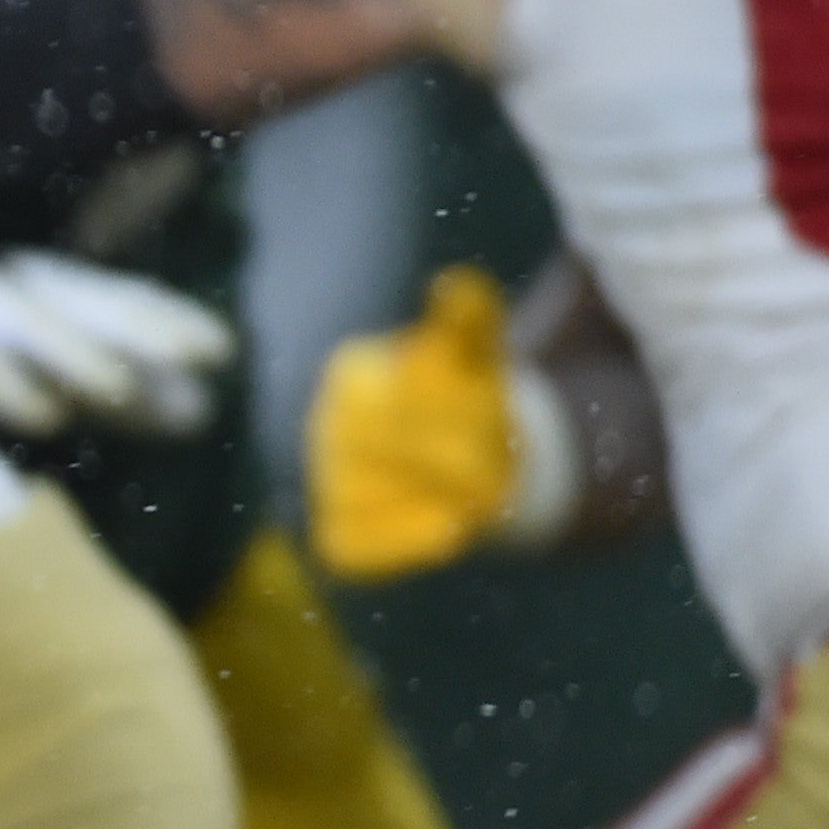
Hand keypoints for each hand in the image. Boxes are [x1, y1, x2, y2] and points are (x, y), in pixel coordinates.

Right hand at [309, 266, 573, 580]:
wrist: (443, 460)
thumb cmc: (465, 398)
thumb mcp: (477, 353)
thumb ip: (471, 317)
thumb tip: (454, 283)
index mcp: (352, 373)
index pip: (404, 395)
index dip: (459, 412)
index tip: (503, 421)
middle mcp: (326, 427)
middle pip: (393, 448)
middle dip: (457, 459)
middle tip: (499, 470)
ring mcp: (325, 482)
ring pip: (380, 496)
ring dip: (437, 500)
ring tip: (482, 501)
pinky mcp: (333, 535)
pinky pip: (361, 546)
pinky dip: (405, 542)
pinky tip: (448, 531)